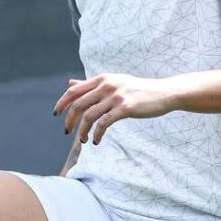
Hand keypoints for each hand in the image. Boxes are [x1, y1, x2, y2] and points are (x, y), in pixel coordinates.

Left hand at [54, 74, 177, 144]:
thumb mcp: (113, 82)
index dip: (62, 103)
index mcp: (102, 79)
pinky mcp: (125, 108)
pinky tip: (96, 141)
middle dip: (70, 120)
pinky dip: (96, 134)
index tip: (56, 115)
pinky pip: (104, 123)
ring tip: (83, 140)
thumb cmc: (137, 89)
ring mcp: (116, 96)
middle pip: (78, 104)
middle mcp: (106, 85)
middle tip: (67, 132)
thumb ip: (91, 84)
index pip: (74, 91)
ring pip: (89, 116)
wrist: (164, 92)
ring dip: (82, 131)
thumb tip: (70, 83)